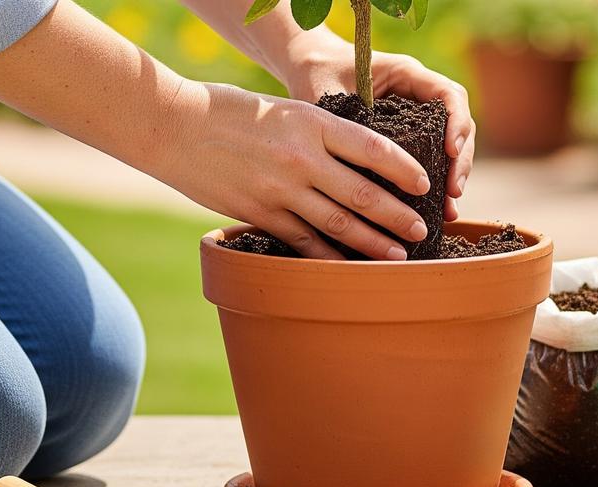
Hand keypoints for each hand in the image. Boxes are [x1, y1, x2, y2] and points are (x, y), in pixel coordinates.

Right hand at [152, 81, 431, 259]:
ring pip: (338, 224)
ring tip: (398, 255)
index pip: (374, 150)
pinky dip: (330, 257)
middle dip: (398, 217)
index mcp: (312, 123)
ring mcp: (280, 189)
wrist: (174, 127)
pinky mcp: (260, 213)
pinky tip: (349, 266)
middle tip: (421, 230)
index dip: (405, 170)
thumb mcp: (287, 110)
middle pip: (363, 194)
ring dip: (373, 243)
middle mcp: (300, 157)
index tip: (424, 185)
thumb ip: (323, 135)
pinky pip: (304, 241)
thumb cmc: (233, 112)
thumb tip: (365, 164)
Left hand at [284, 37, 474, 221]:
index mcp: (406, 73)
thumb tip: (360, 164)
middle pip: (457, 125)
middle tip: (453, 192)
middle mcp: (418, 94)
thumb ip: (346, 120)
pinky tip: (437, 210)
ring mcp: (416, 116)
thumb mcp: (329, 93)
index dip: (457, 123)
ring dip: (452, 176)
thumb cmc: (319, 73)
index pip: (448, 95)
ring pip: (449, 145)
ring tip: (449, 210)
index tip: (451, 152)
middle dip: (460, 160)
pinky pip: (432, 157)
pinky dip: (436, 182)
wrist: (310, 69)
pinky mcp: (409, 135)